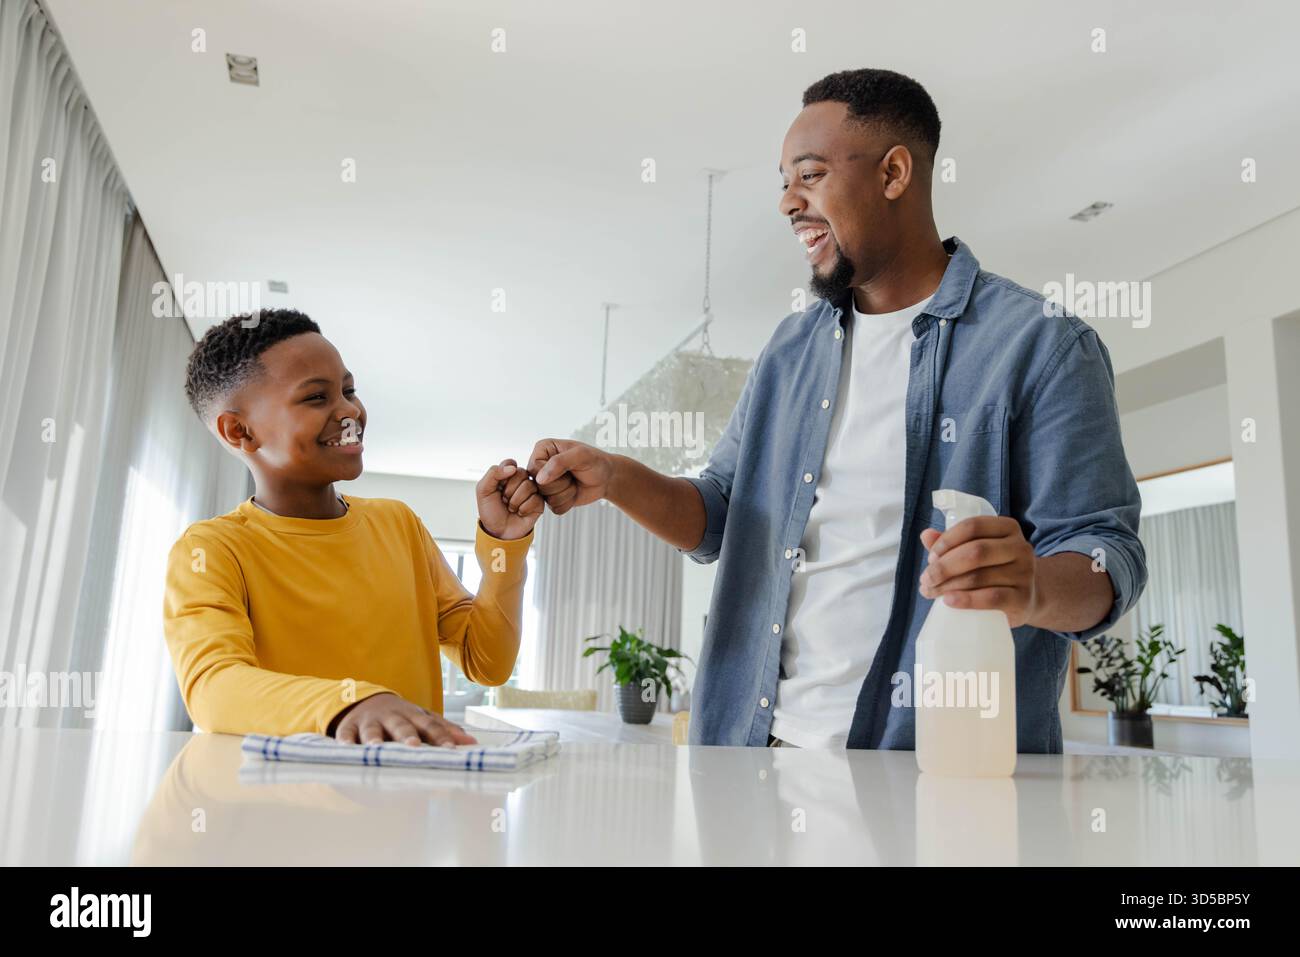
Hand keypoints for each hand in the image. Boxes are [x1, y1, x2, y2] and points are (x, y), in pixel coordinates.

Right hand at [329, 692, 477, 745]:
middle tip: (413, 747)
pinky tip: (345, 749)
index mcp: (413, 715)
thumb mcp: (422, 718)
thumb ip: (445, 730)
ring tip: (377, 749)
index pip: (430, 726)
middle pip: (401, 726)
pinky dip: (344, 741)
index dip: (441, 737)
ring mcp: (369, 721)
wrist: (366, 700)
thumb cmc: (401, 716)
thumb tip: (472, 743)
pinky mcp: (349, 727)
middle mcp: (392, 717)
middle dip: (407, 736)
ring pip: (372, 731)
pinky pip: (345, 735)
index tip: (452, 750)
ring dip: (375, 739)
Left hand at [476, 458, 542, 538]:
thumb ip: (493, 473)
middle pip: (521, 473)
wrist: (499, 533)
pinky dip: (524, 508)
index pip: (510, 463)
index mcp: (507, 475)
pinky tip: (520, 512)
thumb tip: (512, 467)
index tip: (498, 487)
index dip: (504, 475)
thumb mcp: (483, 490)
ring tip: (511, 508)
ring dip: (516, 501)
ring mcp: (531, 491)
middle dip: (509, 490)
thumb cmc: (491, 512)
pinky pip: (536, 499)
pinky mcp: (539, 502)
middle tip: (504, 500)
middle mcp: (521, 481)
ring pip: (529, 485)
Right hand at [527, 438, 613, 514]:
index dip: (551, 474)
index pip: (534, 469)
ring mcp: (545, 484)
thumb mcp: (581, 455)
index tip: (569, 467)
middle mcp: (540, 467)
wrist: (606, 477)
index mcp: (542, 450)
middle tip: (573, 475)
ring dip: (566, 493)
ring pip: (546, 499)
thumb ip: (559, 462)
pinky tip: (574, 492)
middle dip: (561, 484)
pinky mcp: (552, 498)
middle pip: (538, 486)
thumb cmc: (595, 461)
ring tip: (574, 482)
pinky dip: (568, 503)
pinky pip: (554, 508)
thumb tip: (539, 479)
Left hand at [918, 516, 1039, 627]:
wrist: (1028, 598)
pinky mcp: (1023, 598)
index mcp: (1008, 528)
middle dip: (944, 566)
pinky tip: (948, 601)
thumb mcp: (978, 551)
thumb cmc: (995, 570)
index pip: (972, 526)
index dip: (947, 540)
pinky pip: (991, 597)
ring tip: (930, 592)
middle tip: (926, 579)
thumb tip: (925, 535)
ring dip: (948, 586)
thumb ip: (952, 543)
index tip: (931, 557)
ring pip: (979, 576)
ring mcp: (1024, 573)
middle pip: (975, 551)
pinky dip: (966, 599)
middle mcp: (1020, 547)